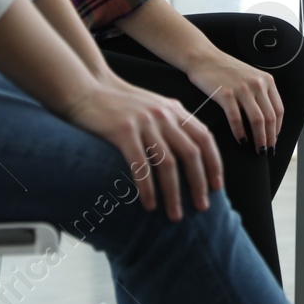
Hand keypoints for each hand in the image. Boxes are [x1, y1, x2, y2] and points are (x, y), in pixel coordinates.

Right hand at [62, 80, 224, 220]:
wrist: (87, 88)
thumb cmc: (119, 103)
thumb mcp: (153, 106)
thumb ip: (172, 122)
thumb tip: (190, 151)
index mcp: (175, 110)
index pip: (205, 138)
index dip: (214, 163)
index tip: (217, 187)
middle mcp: (164, 115)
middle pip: (191, 154)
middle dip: (199, 184)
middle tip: (202, 207)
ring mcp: (145, 123)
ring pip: (167, 163)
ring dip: (174, 193)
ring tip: (175, 214)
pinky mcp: (123, 131)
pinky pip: (140, 165)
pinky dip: (147, 188)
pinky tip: (149, 204)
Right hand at [184, 46, 283, 151]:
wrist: (204, 58)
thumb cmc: (225, 70)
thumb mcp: (250, 77)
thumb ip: (260, 93)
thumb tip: (267, 120)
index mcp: (266, 81)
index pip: (279, 109)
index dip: (278, 128)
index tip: (274, 139)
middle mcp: (257, 84)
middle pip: (270, 117)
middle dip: (270, 138)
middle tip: (268, 150)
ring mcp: (242, 89)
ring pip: (257, 120)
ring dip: (259, 139)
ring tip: (258, 150)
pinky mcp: (225, 94)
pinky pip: (236, 119)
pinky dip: (240, 132)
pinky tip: (241, 140)